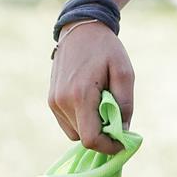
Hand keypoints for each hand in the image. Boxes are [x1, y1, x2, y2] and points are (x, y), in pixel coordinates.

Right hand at [48, 23, 134, 154]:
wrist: (80, 30)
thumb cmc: (106, 49)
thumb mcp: (124, 72)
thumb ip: (125, 103)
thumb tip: (123, 130)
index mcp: (80, 96)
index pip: (91, 139)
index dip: (109, 146)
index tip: (124, 141)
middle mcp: (62, 102)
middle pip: (84, 137)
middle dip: (103, 135)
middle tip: (117, 117)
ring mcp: (53, 102)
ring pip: (75, 133)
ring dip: (92, 128)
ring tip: (104, 105)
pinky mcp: (51, 101)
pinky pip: (68, 123)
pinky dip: (82, 121)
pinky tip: (93, 102)